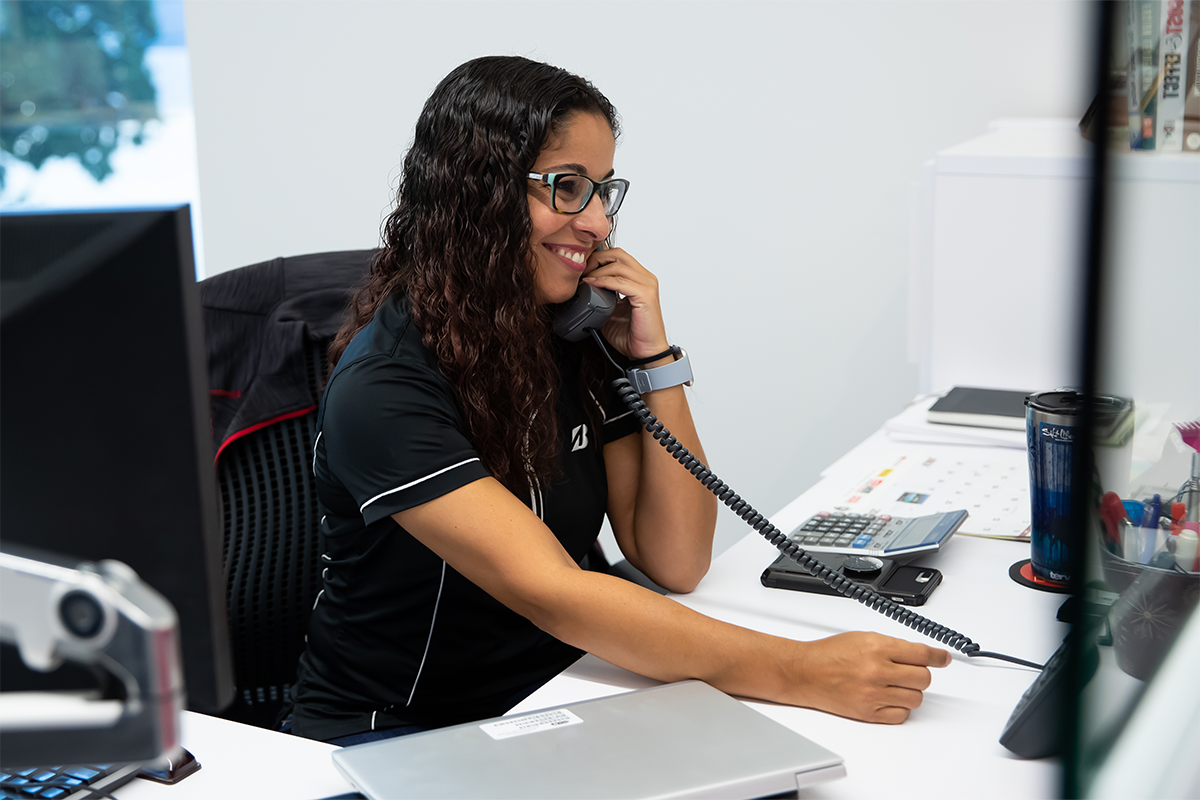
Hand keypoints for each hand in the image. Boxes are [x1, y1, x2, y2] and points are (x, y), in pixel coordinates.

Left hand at [581, 247, 668, 360]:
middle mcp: (645, 278)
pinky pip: (620, 281)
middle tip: (582, 272)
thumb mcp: (609, 310)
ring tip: (584, 279)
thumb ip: (599, 295)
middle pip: (618, 254)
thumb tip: (580, 288)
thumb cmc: (631, 335)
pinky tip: (592, 284)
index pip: (617, 256)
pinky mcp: (645, 295)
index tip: (582, 269)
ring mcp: (647, 285)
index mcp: (639, 279)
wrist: (645, 353)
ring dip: (597, 270)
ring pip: (618, 265)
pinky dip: (603, 281)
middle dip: (596, 260)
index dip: (598, 258)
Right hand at [788, 632, 951, 723]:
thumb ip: (893, 646)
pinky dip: (899, 708)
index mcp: (877, 647)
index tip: (944, 658)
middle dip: (920, 674)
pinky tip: (888, 698)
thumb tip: (921, 655)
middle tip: (909, 671)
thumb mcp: (863, 638)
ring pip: (915, 698)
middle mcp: (878, 671)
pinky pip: (901, 716)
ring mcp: (874, 694)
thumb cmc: (830, 654)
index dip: (937, 656)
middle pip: (923, 678)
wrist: (805, 673)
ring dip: (910, 691)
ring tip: (895, 685)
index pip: (921, 653)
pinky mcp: (869, 713)